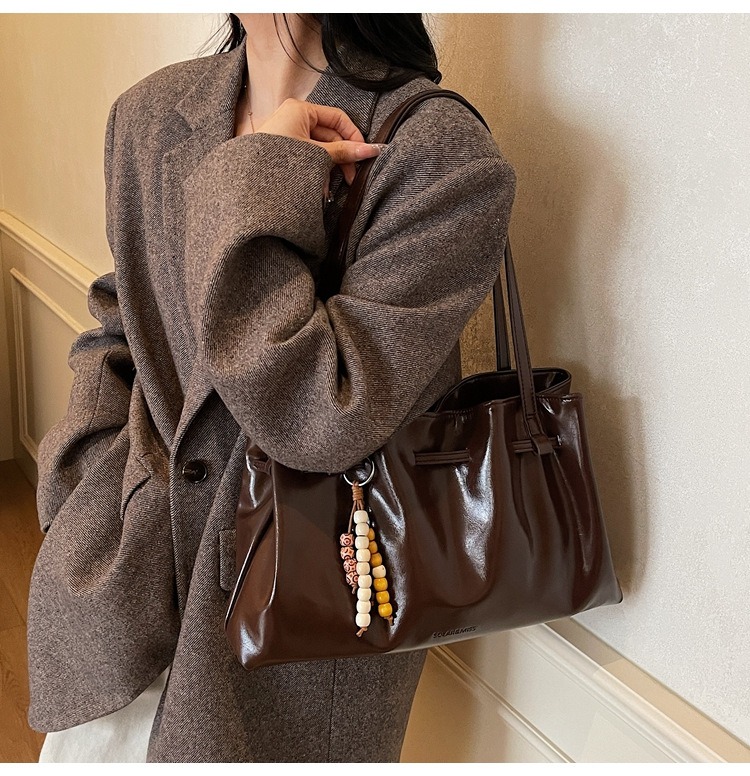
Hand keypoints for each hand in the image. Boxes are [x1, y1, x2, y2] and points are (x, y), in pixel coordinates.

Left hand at [251, 98, 383, 194]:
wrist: (249, 185)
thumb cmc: (277, 162)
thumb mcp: (316, 155)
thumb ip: (344, 152)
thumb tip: (371, 150)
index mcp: (300, 110)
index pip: (337, 118)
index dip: (353, 136)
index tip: (363, 154)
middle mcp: (294, 119)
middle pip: (330, 136)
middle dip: (341, 159)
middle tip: (351, 178)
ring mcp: (288, 136)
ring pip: (319, 151)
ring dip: (328, 171)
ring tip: (329, 190)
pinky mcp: (283, 153)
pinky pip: (306, 159)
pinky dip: (315, 173)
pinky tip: (319, 190)